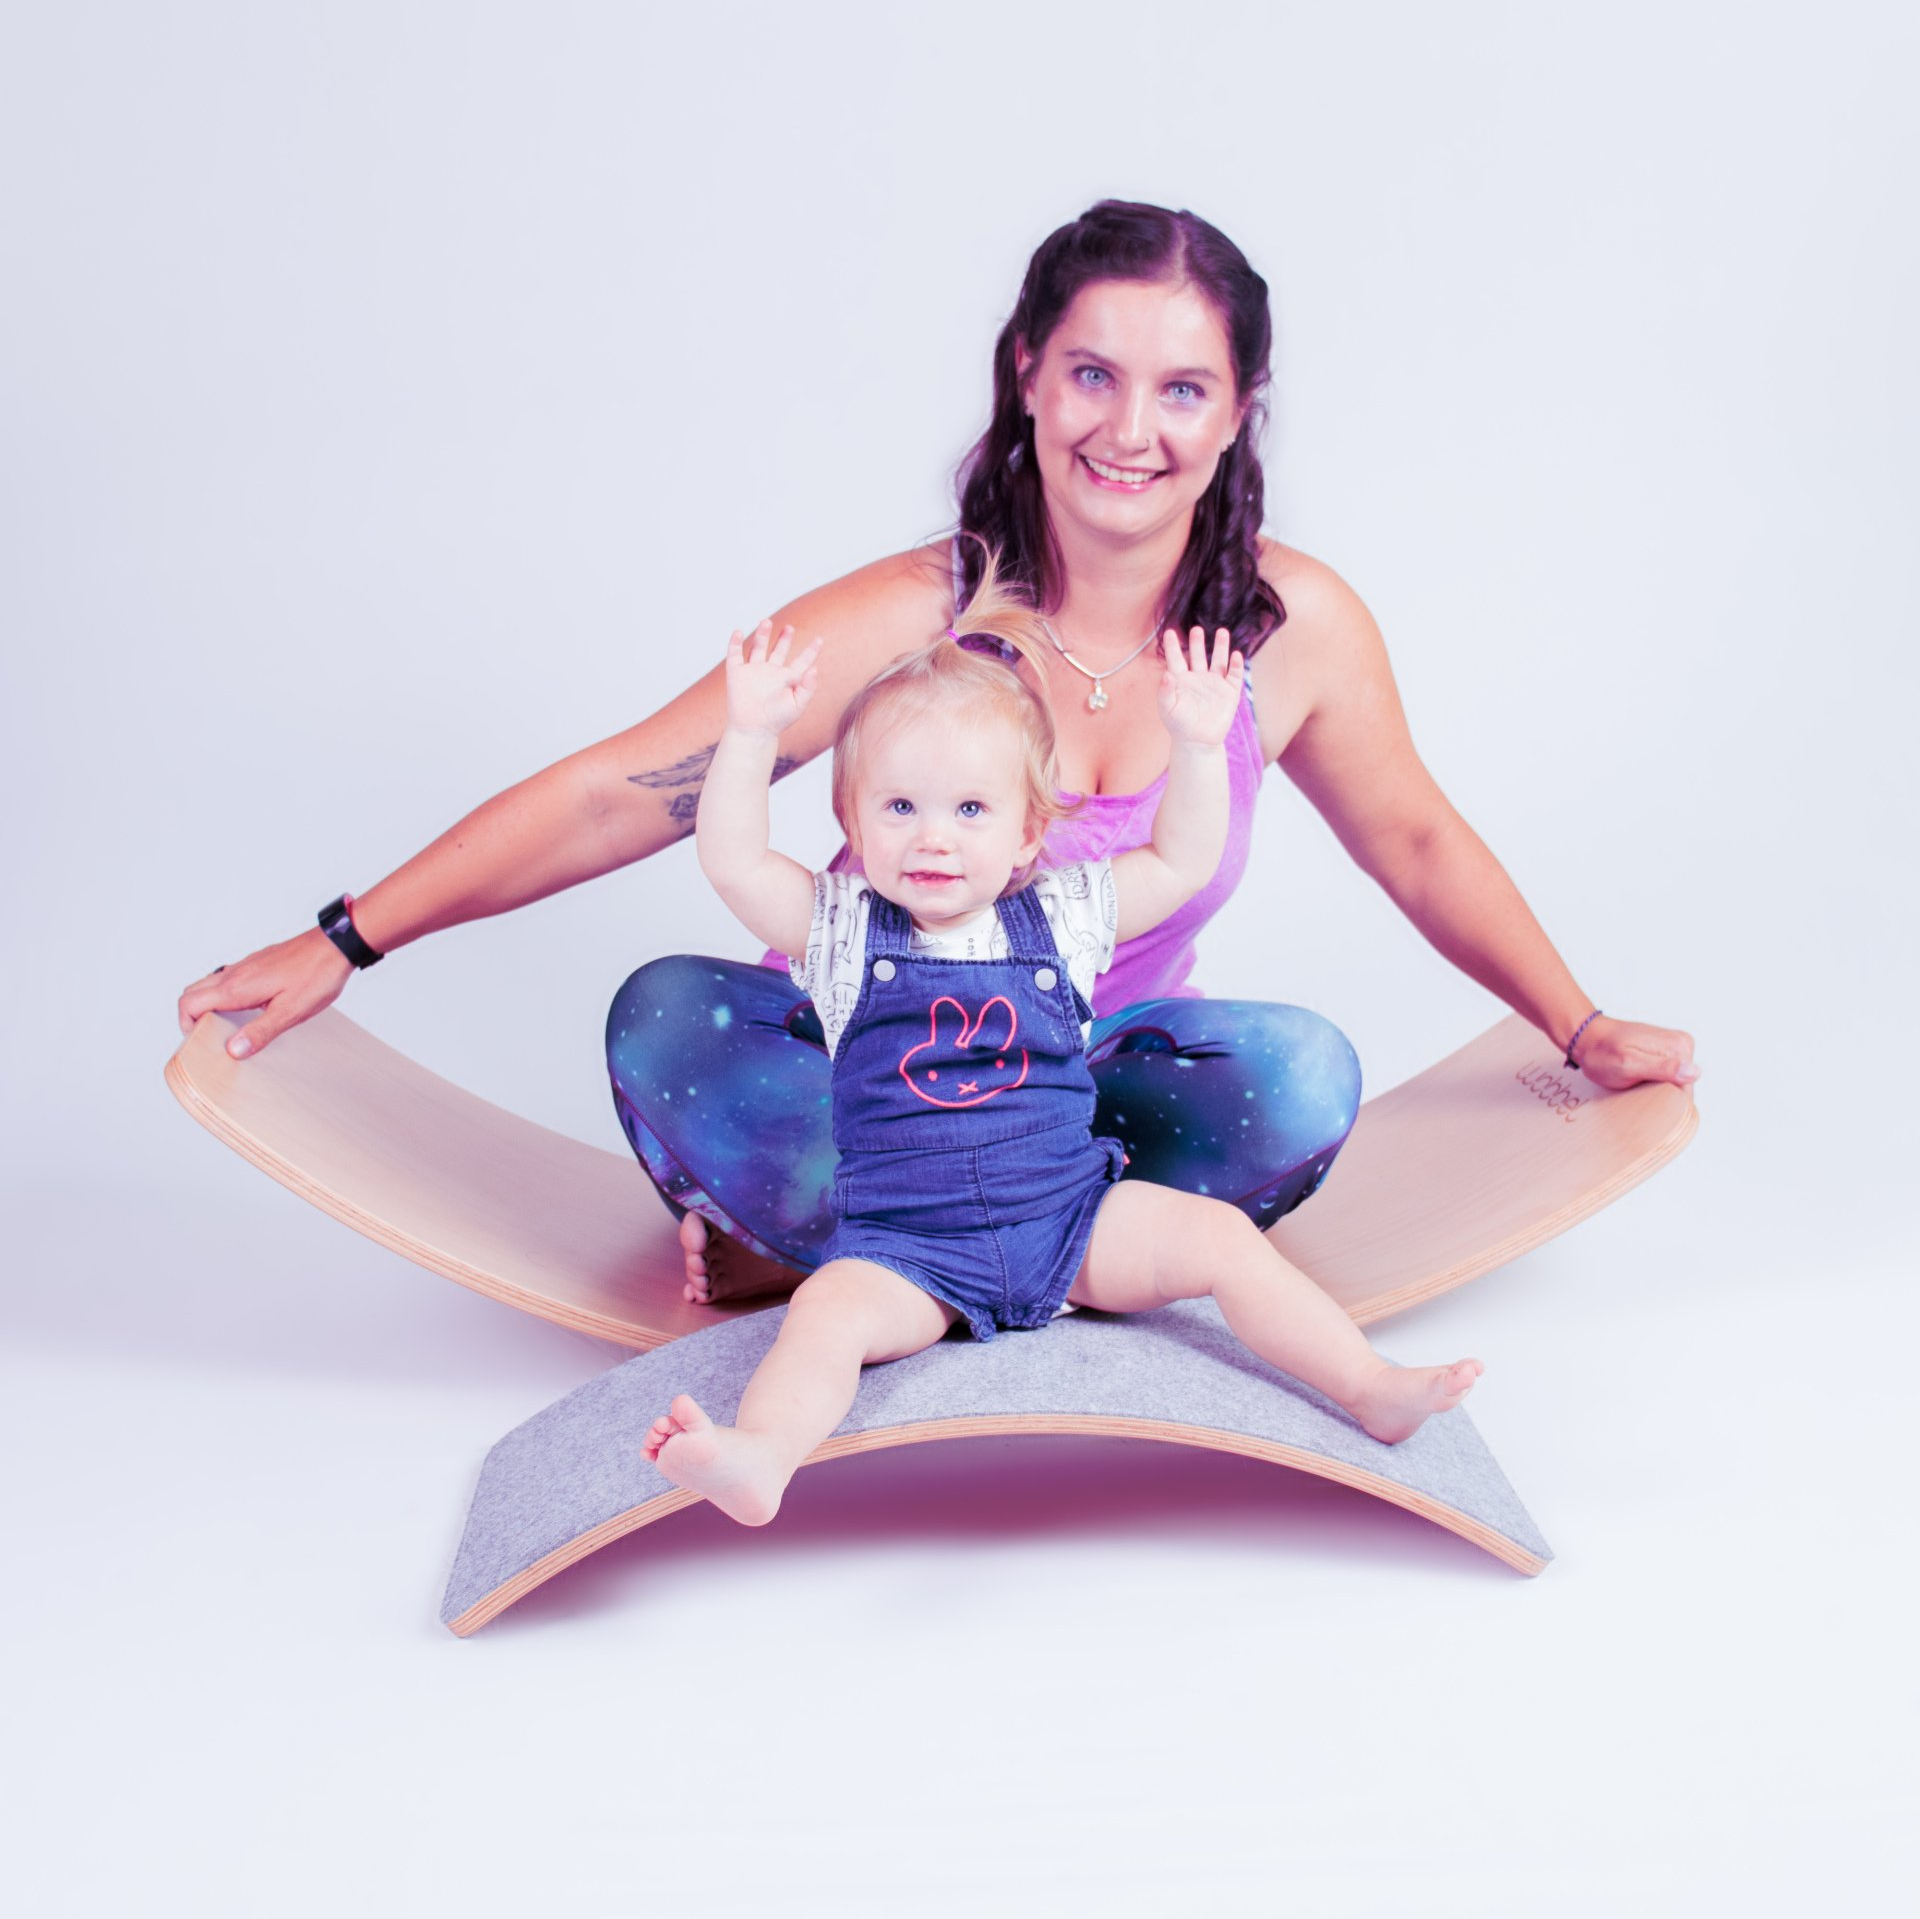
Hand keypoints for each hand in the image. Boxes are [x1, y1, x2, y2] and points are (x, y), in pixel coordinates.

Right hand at [176, 927, 353, 1060]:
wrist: (335, 946)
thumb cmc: (317, 976)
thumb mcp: (290, 1011)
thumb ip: (260, 1032)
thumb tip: (232, 1050)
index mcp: (236, 988)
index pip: (189, 1003)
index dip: (186, 1025)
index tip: (201, 1042)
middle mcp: (235, 974)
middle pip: (193, 992)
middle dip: (191, 1016)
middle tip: (210, 1036)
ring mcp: (245, 966)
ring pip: (210, 984)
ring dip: (208, 1004)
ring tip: (228, 1026)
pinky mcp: (257, 963)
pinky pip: (229, 978)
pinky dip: (225, 994)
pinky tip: (249, 1008)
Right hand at [724, 620, 822, 738]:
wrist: (753, 729)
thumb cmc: (777, 721)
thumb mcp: (798, 705)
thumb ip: (808, 687)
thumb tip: (815, 669)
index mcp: (787, 679)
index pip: (802, 661)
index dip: (811, 651)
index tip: (820, 639)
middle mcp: (771, 672)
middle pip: (779, 650)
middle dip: (785, 638)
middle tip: (790, 627)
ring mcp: (754, 672)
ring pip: (758, 647)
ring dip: (762, 634)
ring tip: (766, 621)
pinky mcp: (736, 674)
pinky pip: (735, 655)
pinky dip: (735, 643)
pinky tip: (738, 633)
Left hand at [1156, 626, 1244, 747]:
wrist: (1198, 742)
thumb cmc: (1179, 726)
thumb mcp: (1167, 709)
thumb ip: (1165, 691)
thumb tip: (1166, 674)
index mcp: (1181, 681)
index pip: (1175, 659)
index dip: (1173, 646)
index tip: (1169, 632)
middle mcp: (1198, 679)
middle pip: (1197, 655)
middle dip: (1197, 642)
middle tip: (1196, 629)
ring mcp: (1214, 684)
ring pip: (1218, 661)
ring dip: (1220, 647)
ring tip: (1222, 632)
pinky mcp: (1229, 692)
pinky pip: (1234, 675)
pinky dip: (1236, 665)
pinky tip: (1235, 655)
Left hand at [1575, 1016, 1698, 1091]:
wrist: (1586, 1037)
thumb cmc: (1602, 1052)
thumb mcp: (1629, 1064)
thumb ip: (1662, 1068)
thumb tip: (1694, 1072)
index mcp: (1680, 1046)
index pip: (1686, 1089)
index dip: (1666, 1102)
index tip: (1644, 1101)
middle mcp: (1682, 1043)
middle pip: (1682, 1086)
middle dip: (1662, 1094)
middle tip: (1636, 1090)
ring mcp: (1674, 1047)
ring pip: (1675, 1083)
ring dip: (1657, 1089)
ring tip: (1635, 1084)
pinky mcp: (1665, 1052)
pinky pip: (1667, 1076)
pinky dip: (1653, 1083)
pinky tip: (1638, 1081)